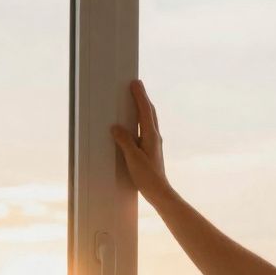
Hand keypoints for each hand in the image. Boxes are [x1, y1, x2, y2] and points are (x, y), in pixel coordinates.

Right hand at [110, 80, 172, 202]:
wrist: (159, 192)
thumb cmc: (147, 177)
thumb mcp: (133, 158)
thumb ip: (125, 141)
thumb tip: (116, 128)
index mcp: (151, 136)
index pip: (145, 110)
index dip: (140, 96)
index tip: (135, 83)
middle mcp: (155, 137)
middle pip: (149, 112)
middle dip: (143, 98)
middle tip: (136, 85)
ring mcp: (154, 143)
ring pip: (149, 120)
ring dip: (143, 107)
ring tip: (136, 99)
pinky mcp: (151, 149)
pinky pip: (146, 129)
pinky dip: (142, 120)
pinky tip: (136, 123)